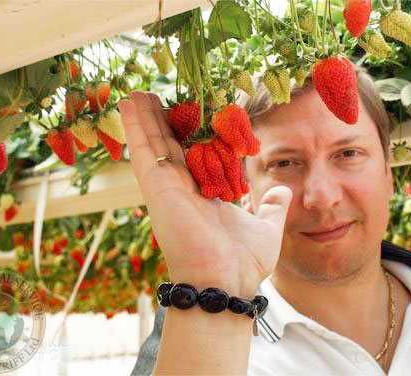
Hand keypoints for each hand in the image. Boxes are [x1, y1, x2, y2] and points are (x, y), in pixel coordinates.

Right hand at [119, 92, 292, 296]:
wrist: (226, 281)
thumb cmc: (244, 261)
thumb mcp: (266, 227)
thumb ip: (272, 207)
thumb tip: (283, 192)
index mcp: (205, 193)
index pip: (196, 154)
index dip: (193, 131)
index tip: (192, 109)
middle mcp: (183, 187)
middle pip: (170, 144)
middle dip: (163, 119)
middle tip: (154, 93)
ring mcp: (167, 186)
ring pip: (153, 143)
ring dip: (144, 116)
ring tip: (137, 90)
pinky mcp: (156, 187)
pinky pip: (143, 150)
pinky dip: (134, 126)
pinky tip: (127, 103)